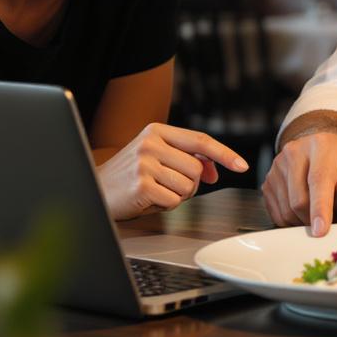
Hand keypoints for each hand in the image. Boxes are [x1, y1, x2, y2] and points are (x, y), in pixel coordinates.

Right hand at [98, 123, 247, 219]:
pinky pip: (174, 201)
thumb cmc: (130, 175)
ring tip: (154, 191)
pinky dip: (165, 206)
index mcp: (157, 130)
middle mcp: (151, 142)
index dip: (224, 153)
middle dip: (189, 183)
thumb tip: (214, 171)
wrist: (94, 189)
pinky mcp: (142, 185)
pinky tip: (147, 199)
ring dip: (176, 195)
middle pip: (197, 169)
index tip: (242, 165)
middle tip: (165, 184)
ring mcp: (145, 163)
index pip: (201, 140)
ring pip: (188, 186)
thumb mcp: (157, 157)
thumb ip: (186, 158)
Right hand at [261, 132, 336, 235]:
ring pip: (286, 209)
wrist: (326, 154)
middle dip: (314, 220)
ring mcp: (278, 166)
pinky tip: (304, 211)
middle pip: (299, 200)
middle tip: (329, 220)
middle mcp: (295, 151)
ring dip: (303, 221)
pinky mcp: (268, 181)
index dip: (319, 208)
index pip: (318, 180)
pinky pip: (276, 213)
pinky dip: (291, 221)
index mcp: (322, 146)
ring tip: (318, 211)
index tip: (321, 230)